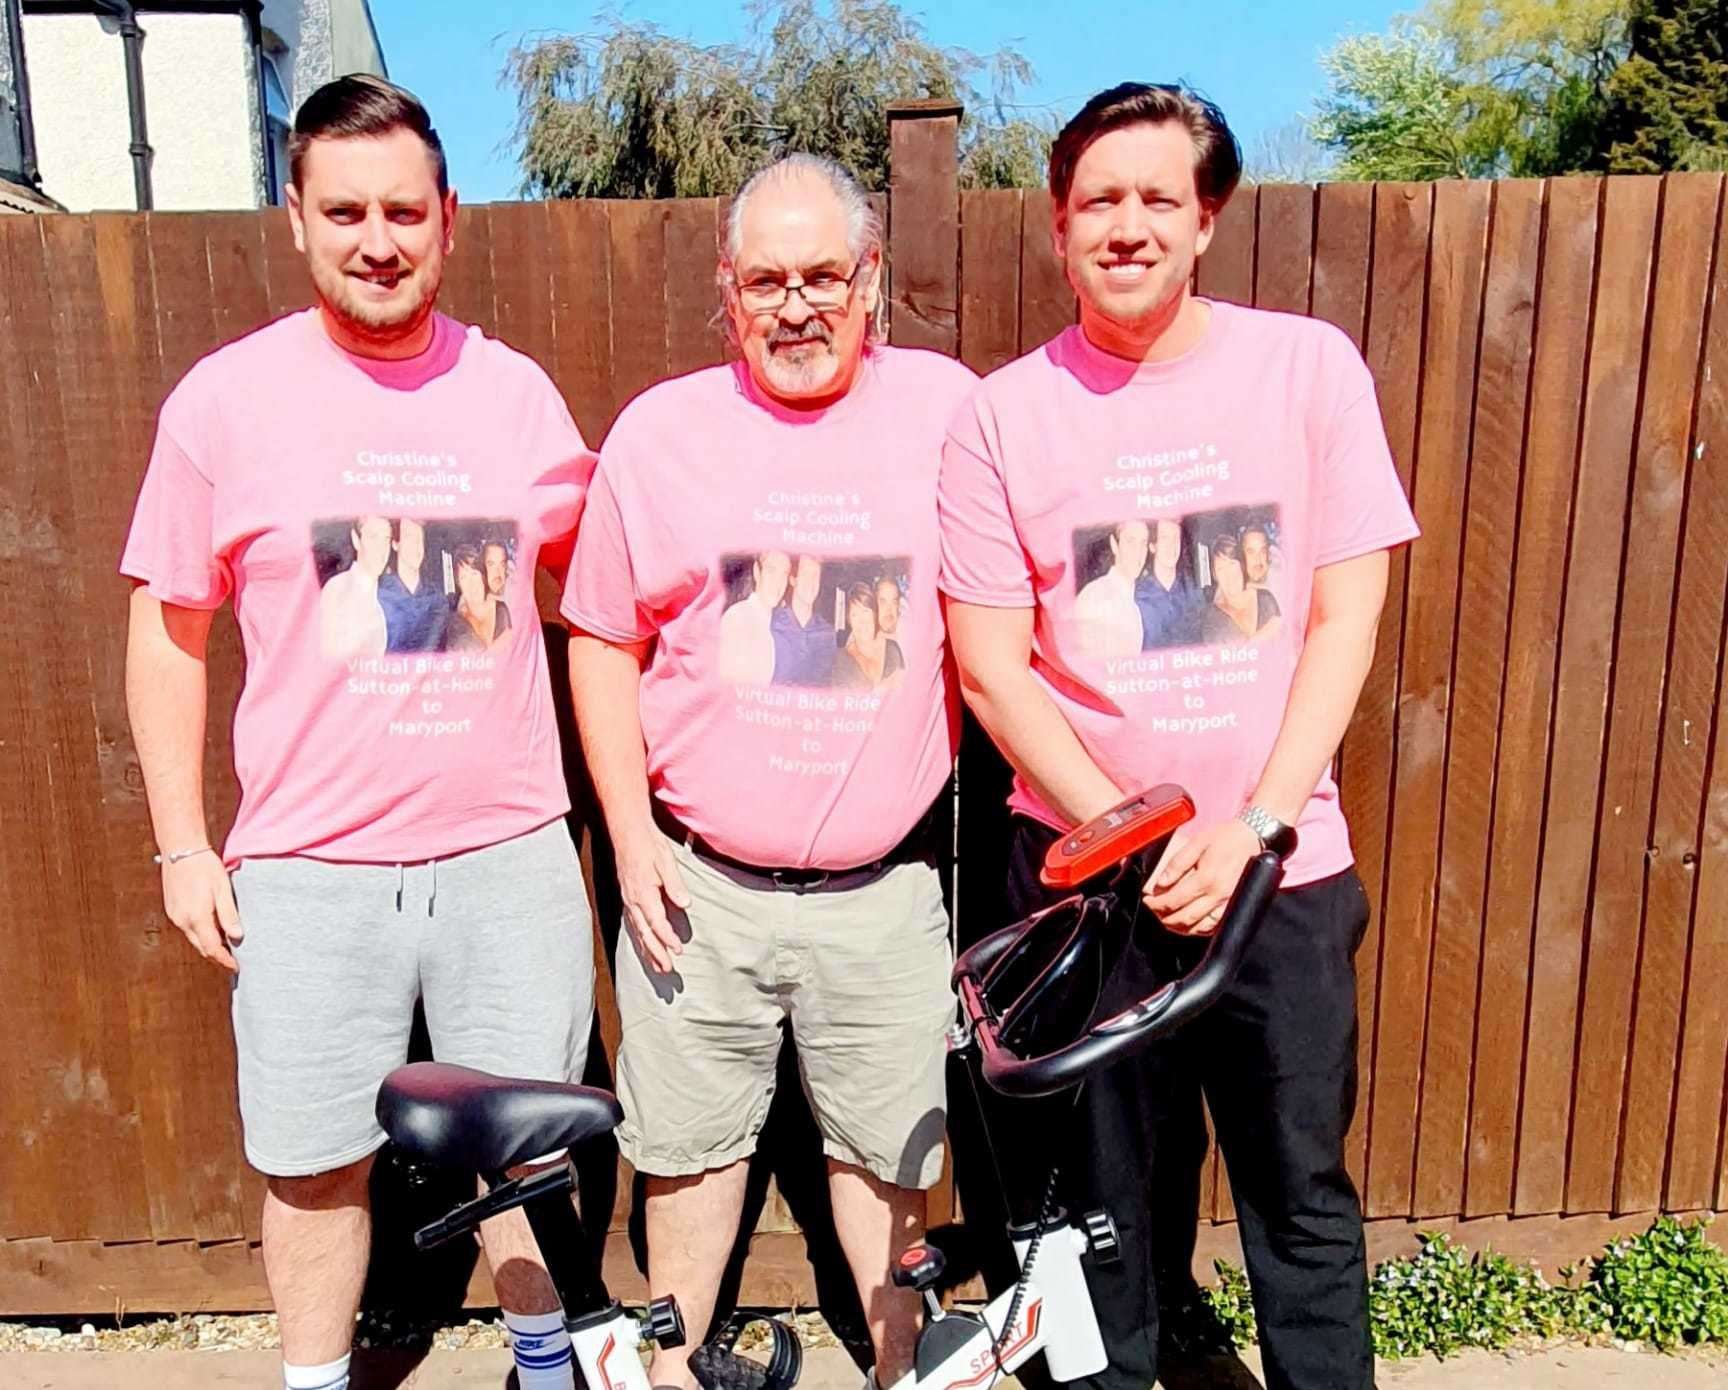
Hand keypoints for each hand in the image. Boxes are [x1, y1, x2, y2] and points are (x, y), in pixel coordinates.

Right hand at [161, 853, 241, 970]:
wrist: (181, 849)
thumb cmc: (204, 866)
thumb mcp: (223, 889)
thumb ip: (229, 914)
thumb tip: (237, 936)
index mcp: (196, 917)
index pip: (212, 948)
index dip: (225, 960)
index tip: (236, 966)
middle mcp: (182, 920)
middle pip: (202, 947)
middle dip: (217, 956)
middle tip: (234, 959)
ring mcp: (175, 916)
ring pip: (194, 939)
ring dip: (208, 945)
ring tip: (226, 945)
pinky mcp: (172, 910)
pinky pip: (188, 929)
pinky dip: (200, 934)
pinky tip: (212, 929)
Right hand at [616, 826, 691, 972]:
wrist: (628, 831)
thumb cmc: (649, 844)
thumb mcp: (666, 861)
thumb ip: (675, 884)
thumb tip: (684, 904)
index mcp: (643, 892)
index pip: (656, 922)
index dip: (667, 938)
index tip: (678, 950)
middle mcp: (633, 900)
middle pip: (644, 933)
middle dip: (656, 953)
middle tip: (668, 970)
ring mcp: (628, 899)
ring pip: (638, 931)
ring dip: (648, 950)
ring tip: (659, 967)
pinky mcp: (628, 896)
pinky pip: (634, 923)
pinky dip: (641, 938)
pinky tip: (647, 946)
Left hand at [1142, 819, 1261, 935]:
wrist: (1252, 837)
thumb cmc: (1226, 838)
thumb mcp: (1197, 842)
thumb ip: (1178, 863)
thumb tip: (1161, 882)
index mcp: (1206, 879)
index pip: (1174, 900)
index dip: (1157, 904)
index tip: (1147, 901)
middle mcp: (1218, 895)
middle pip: (1185, 918)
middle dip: (1165, 918)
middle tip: (1154, 912)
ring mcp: (1227, 903)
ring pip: (1199, 926)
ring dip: (1180, 927)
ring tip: (1167, 919)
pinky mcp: (1234, 905)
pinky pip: (1215, 926)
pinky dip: (1199, 929)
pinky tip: (1190, 924)